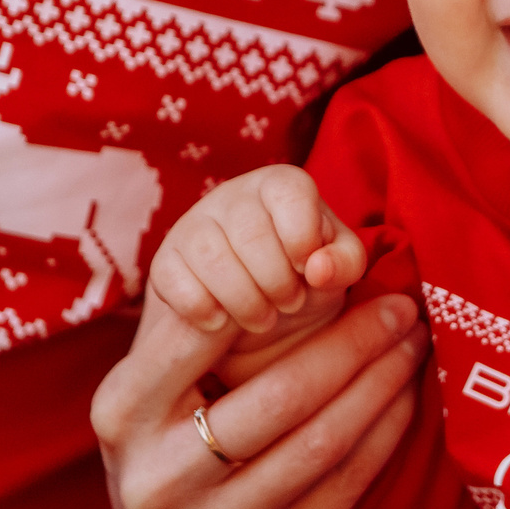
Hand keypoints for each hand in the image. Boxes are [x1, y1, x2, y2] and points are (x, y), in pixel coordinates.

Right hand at [91, 284, 426, 508]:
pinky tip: (401, 399)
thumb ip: (197, 321)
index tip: (335, 268)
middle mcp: (157, 478)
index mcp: (123, 411)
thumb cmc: (171, 430)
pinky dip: (382, 436)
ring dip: (381, 386)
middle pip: (281, 395)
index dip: (279, 294)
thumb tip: (285, 249)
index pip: (207, 333)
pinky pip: (341, 489)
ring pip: (320, 444)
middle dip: (355, 343)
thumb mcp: (156, 376)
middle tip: (400, 308)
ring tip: (410, 346)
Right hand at [144, 164, 366, 334]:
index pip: (290, 192)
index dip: (302, 239)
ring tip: (262, 319)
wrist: (260, 312)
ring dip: (242, 299)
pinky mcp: (165, 259)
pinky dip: (199, 308)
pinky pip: (171, 278)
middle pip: (250, 232)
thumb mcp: (338, 270)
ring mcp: (193, 224)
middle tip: (289, 304)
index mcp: (281, 185)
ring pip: (210, 255)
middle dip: (275, 280)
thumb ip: (344, 263)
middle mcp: (232, 194)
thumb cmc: (307, 278)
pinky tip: (221, 323)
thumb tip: (319, 268)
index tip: (307, 272)